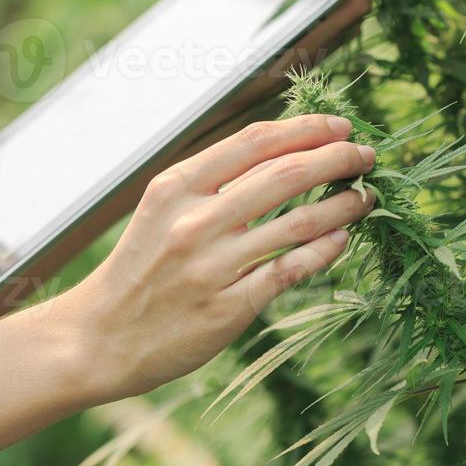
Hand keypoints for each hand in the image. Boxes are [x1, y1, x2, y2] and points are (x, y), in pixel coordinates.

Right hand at [51, 113, 376, 404]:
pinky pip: (290, 270)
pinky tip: (341, 240)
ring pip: (297, 223)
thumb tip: (286, 150)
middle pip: (285, 174)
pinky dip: (324, 250)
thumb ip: (213, 181)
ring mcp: (211, 266)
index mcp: (176, 186)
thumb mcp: (161, 209)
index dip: (307, 128)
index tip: (341, 126)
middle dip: (337, 159)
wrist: (98, 339)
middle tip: (368, 156)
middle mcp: (194, 221)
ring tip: (366, 198)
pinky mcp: (227, 308)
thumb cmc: (139, 268)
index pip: (255, 141)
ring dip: (342, 206)